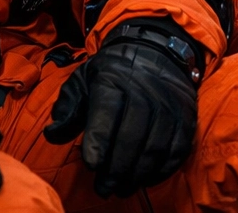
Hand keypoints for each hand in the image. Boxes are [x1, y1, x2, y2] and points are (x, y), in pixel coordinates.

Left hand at [44, 17, 200, 197]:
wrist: (155, 49)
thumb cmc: (113, 71)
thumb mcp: (84, 79)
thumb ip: (67, 108)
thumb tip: (52, 134)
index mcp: (113, 81)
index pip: (106, 116)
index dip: (98, 144)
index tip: (92, 164)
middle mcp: (144, 92)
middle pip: (131, 137)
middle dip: (116, 169)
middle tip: (104, 187)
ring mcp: (168, 104)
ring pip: (154, 147)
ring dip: (138, 174)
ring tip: (122, 188)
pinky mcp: (185, 115)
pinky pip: (177, 148)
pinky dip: (163, 169)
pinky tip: (147, 178)